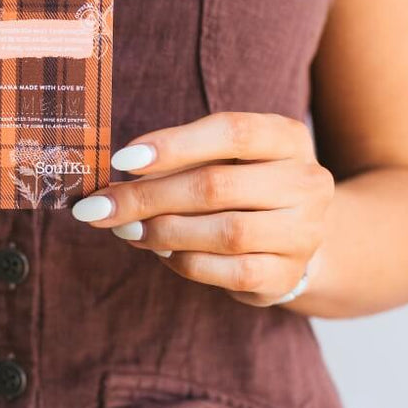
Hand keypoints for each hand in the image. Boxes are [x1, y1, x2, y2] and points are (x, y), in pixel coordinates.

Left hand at [70, 111, 334, 306]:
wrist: (295, 235)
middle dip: (148, 196)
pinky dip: (184, 262)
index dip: (174, 144)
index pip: (232, 132)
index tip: (122, 159)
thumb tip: (112, 184)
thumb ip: (176, 161)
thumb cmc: (241, 184)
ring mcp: (303, 232)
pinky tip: (161, 252)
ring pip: (225, 233)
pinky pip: (228, 272)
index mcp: (288, 138)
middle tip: (101, 206)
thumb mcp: (220, 157)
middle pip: (218, 185)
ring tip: (127, 229)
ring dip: (163, 232)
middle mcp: (306, 182)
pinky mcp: (287, 275)